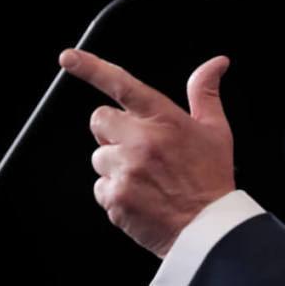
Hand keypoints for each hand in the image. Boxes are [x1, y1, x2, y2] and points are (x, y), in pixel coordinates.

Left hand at [58, 49, 234, 257]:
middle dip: (113, 130)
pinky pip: (100, 187)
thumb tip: (216, 63)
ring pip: (99, 156)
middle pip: (100, 120)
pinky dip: (115, 192)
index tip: (68, 58)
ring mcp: (126, 169)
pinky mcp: (115, 196)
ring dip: (115, 164)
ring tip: (145, 177)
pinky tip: (140, 195)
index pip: (122, 84)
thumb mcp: (216, 129)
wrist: (208, 227)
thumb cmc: (212, 177)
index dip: (91, 68)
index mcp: (165, 118)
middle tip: (137, 146)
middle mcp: (142, 140)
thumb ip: (205, 92)